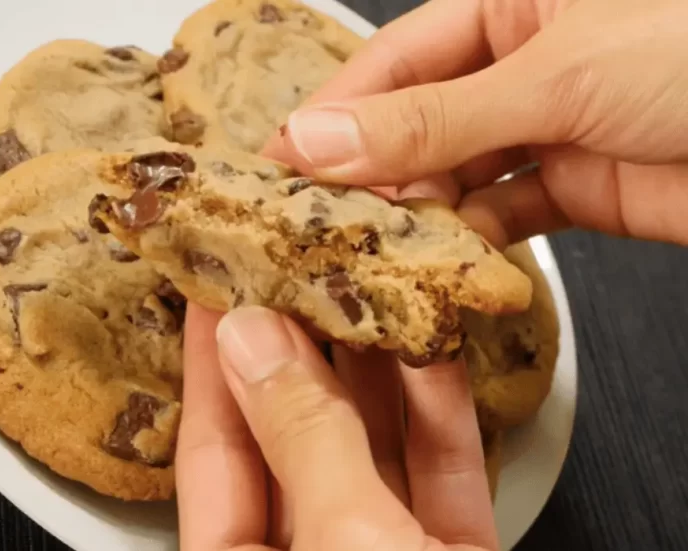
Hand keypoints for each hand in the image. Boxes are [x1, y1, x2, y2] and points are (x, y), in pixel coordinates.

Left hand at [175, 304, 497, 550]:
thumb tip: (254, 338)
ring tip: (365, 281)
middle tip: (299, 265)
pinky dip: (444, 409)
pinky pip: (444, 474)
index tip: (216, 289)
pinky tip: (436, 339)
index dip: (213, 365)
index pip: (210, 452)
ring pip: (372, 451)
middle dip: (301, 350)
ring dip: (377, 368)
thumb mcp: (347, 537)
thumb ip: (305, 438)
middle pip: (293, 441)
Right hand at [263, 0, 687, 247]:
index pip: (396, 61)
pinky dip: (471, 243)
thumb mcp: (555, 74)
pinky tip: (443, 261)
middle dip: (371, 172)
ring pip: (453, 175)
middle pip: (417, 121)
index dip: (336, 112)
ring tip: (373, 249)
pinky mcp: (576, 190)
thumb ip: (433, 118)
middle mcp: (521, 64)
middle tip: (320, 220)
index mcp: (510, 3)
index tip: (282, 161)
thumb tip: (323, 138)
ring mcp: (548, 129)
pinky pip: (501, 217)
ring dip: (417, 214)